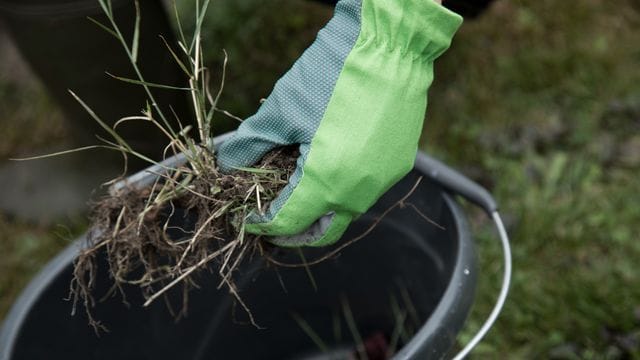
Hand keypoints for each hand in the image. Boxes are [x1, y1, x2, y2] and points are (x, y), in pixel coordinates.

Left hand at [218, 0, 461, 246]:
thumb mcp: (281, 110)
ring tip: (294, 196)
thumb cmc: (333, 73)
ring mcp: (382, 181)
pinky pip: (364, 190)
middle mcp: (359, 192)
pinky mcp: (397, 165)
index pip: (285, 222)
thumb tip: (226, 163)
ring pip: (344, 213)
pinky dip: (340, 190)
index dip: (258, 224)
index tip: (243, 219)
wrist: (390, 45)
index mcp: (327, 182)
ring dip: (317, 212)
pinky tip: (326, 169)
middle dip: (291, 234)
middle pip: (320, 233)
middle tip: (269, 224)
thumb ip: (249, 144)